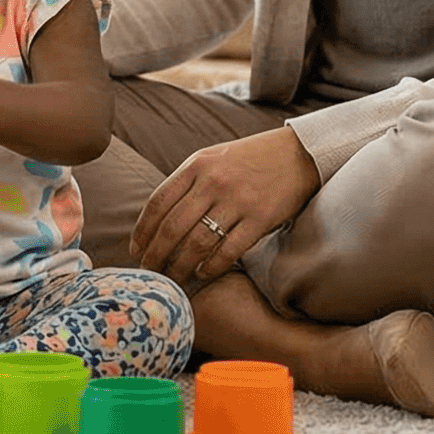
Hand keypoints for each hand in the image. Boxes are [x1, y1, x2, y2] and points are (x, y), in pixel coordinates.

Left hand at [132, 127, 322, 283]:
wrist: (298, 153)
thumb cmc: (249, 160)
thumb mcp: (212, 159)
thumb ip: (187, 182)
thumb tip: (158, 217)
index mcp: (196, 165)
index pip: (157, 203)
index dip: (142, 231)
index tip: (135, 250)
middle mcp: (212, 182)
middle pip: (172, 227)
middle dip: (156, 255)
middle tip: (149, 272)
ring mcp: (237, 201)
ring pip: (197, 242)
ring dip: (181, 266)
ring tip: (174, 279)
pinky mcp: (260, 218)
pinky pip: (229, 250)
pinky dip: (212, 266)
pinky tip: (203, 274)